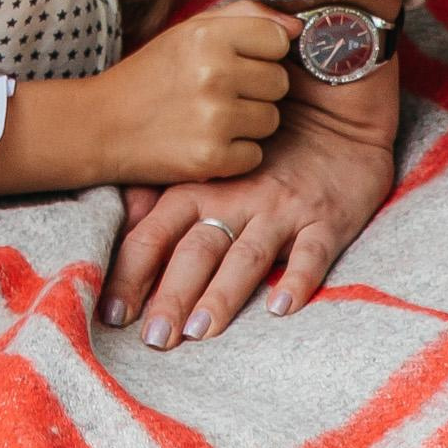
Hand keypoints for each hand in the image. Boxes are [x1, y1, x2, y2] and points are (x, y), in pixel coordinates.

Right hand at [82, 2, 290, 188]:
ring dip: (247, 124)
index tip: (238, 62)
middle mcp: (214, 72)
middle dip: (257, 91)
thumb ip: (245, 17)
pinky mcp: (211, 157)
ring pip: (271, 121)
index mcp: (207, 35)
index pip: (277, 41)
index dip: (261, 54)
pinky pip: (255, 155)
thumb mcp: (188, 31)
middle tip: (220, 93)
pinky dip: (235, 155)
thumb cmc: (151, 75)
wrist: (102, 125)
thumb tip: (298, 28)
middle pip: (280, 83)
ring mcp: (213, 118)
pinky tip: (206, 142)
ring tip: (211, 118)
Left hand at [100, 55, 398, 348]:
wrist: (335, 109)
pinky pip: (313, 251)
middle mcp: (238, 198)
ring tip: (201, 330)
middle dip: (172, 295)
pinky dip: (298, 279)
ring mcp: (283, 210)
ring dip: (224, 293)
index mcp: (204, 186)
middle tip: (152, 339)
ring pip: (248, 255)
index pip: (158, 231)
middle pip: (198, 251)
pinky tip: (282, 307)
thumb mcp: (213, 162)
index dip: (133, 271)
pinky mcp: (327, 219)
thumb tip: (123, 220)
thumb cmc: (267, 144)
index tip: (112, 312)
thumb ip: (168, 190)